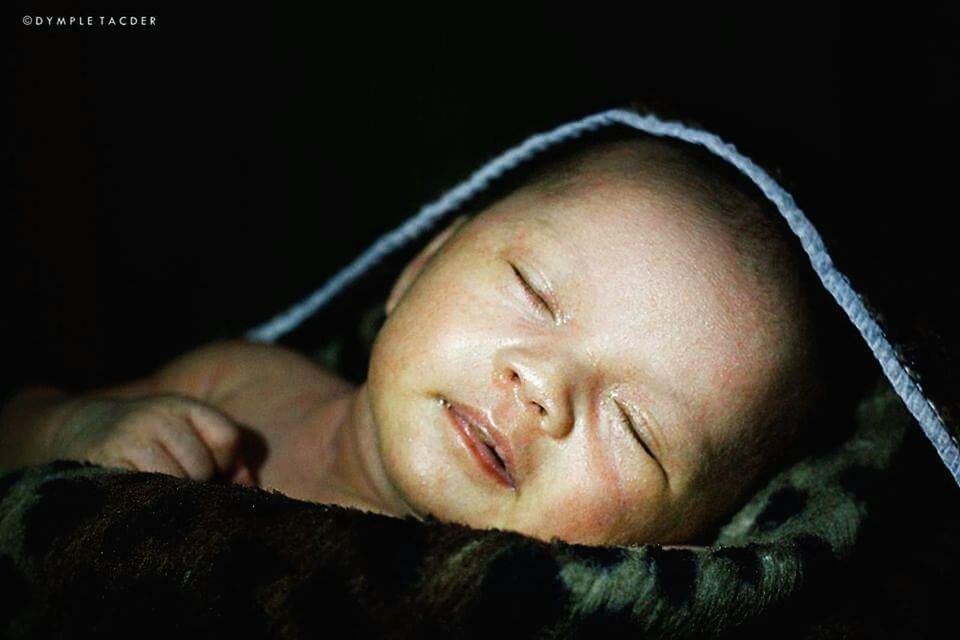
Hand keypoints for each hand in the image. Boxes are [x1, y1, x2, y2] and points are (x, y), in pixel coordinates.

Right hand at [51, 393, 251, 483]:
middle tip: (172, 482)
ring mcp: (131, 437)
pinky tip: (140, 497)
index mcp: (183, 405)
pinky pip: (147, 492)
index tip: (208, 468)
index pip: (227, 438)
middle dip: (195, 483)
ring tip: (154, 489)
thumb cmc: (147, 441)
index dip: (223, 462)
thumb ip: (226, 458)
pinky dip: (149, 502)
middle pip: (203, 466)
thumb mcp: (186, 435)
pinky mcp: (108, 461)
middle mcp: (157, 414)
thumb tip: (251, 487)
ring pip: (177, 482)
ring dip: (171, 495)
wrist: (79, 430)